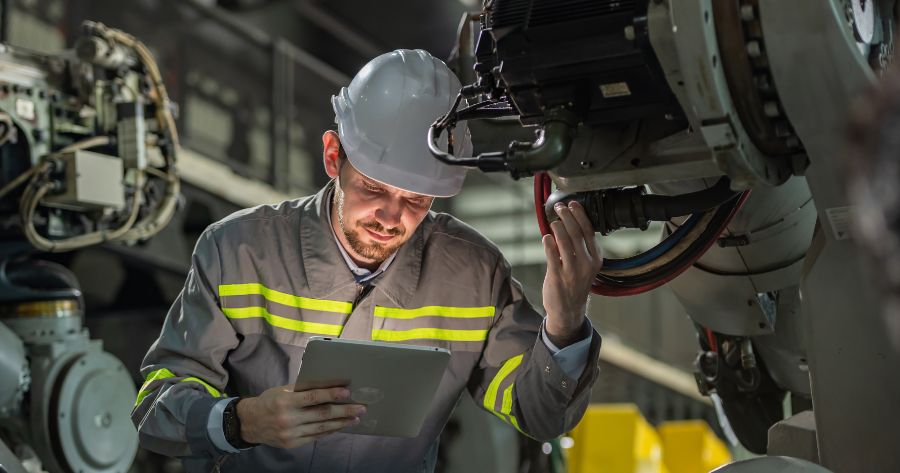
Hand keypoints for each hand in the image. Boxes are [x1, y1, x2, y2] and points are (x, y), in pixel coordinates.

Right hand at [237, 384, 365, 448]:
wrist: (250, 423)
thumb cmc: (269, 402)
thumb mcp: (282, 391)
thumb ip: (302, 390)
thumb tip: (327, 385)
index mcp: (285, 401)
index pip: (312, 397)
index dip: (330, 395)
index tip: (346, 392)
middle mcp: (288, 419)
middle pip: (322, 414)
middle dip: (343, 411)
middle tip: (360, 408)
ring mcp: (291, 433)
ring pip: (321, 428)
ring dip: (341, 423)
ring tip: (355, 418)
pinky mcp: (292, 444)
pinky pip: (315, 436)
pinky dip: (329, 431)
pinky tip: (340, 426)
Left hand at [541, 200, 602, 346]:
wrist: (569, 310)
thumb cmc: (575, 284)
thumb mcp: (585, 266)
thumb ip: (579, 247)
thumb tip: (567, 222)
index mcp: (595, 259)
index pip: (588, 231)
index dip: (579, 215)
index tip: (572, 204)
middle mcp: (586, 264)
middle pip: (576, 233)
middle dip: (567, 216)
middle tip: (559, 208)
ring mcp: (572, 271)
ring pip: (564, 241)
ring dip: (557, 227)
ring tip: (553, 222)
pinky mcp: (557, 276)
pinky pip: (552, 255)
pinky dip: (548, 243)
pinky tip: (546, 237)